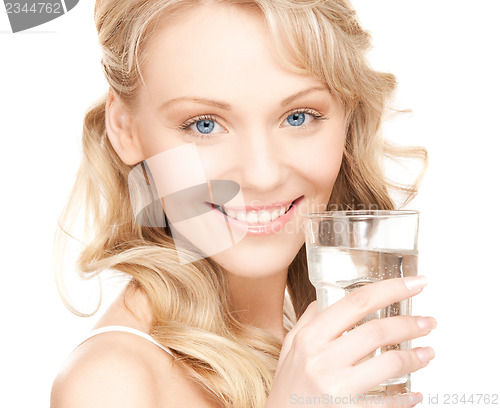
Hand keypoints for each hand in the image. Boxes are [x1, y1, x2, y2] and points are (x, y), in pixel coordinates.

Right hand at [266, 277, 435, 406]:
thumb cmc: (287, 388)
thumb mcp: (290, 348)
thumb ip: (308, 320)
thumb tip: (327, 298)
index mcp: (310, 337)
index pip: (356, 302)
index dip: (390, 289)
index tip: (414, 283)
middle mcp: (321, 359)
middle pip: (376, 330)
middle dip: (410, 323)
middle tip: (429, 322)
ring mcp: (335, 387)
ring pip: (388, 362)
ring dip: (414, 356)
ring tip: (427, 353)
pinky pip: (386, 402)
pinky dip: (406, 397)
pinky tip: (414, 393)